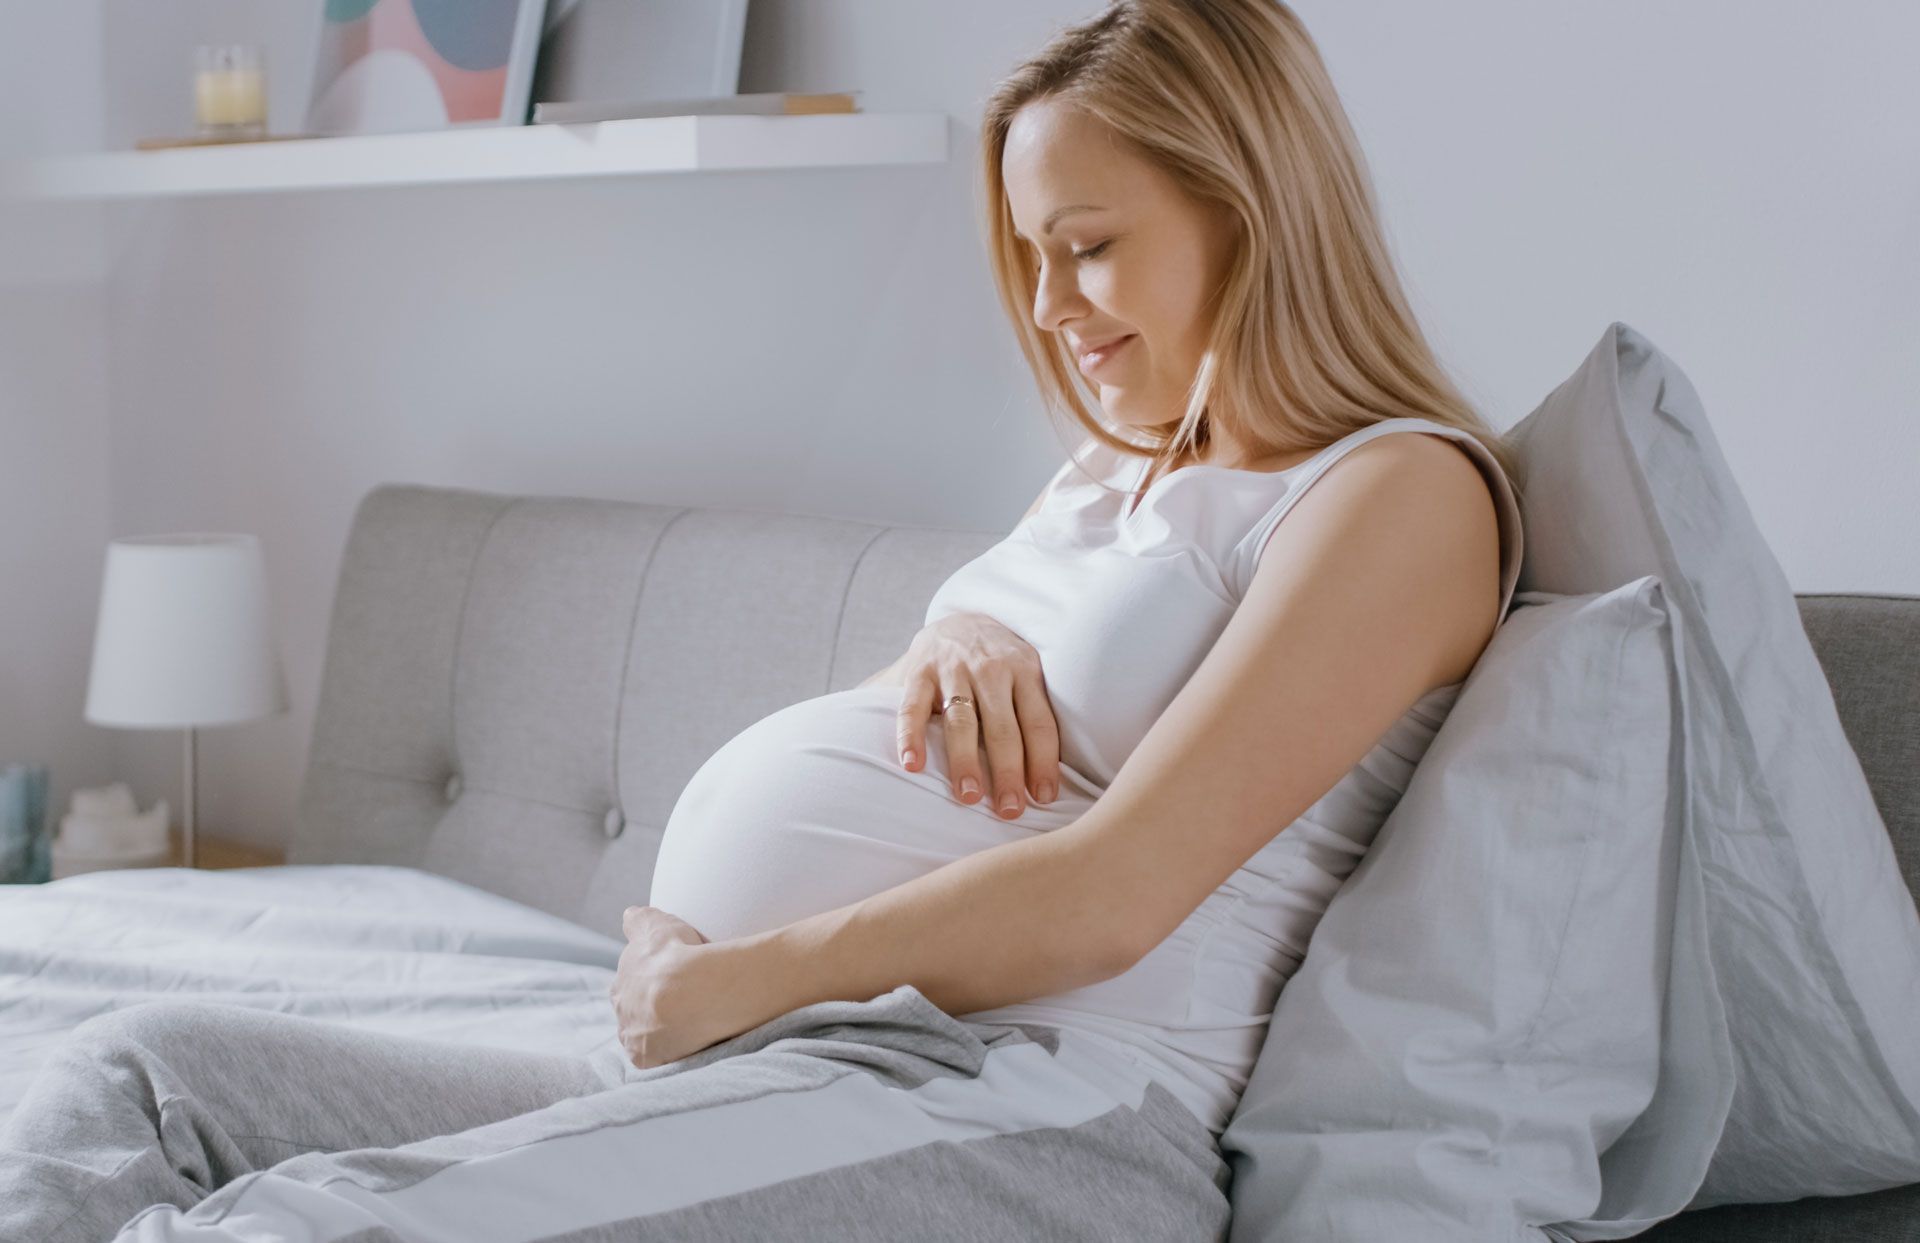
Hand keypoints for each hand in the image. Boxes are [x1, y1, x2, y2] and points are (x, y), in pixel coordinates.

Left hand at [609, 905, 727, 1069]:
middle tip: (682, 1003)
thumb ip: (639, 920)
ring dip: (658, 1030)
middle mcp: (620, 1010)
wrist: (694, 993)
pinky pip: (654, 1056)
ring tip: (688, 1025)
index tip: (669, 982)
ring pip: (643, 1034)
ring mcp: (631, 1036)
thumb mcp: (656, 924)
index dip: (650, 983)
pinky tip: (686, 1043)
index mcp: (620, 982)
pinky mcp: (644, 1058)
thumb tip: (629, 916)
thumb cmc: (677, 954)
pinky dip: (667, 1051)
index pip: (631, 985)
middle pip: (634, 1011)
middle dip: (651, 1008)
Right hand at [894, 611, 1060, 818]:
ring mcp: (953, 668)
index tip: (1043, 798)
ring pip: (962, 720)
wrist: (960, 618)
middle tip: (1008, 810)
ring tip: (968, 796)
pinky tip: (912, 765)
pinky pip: (912, 707)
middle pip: (1003, 727)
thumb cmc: (1000, 663)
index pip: (1039, 723)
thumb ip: (1035, 713)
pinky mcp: (919, 670)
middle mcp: (992, 669)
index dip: (1043, 763)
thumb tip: (1054, 777)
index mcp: (1026, 672)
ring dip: (965, 761)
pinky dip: (910, 736)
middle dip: (1008, 772)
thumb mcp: (1027, 674)